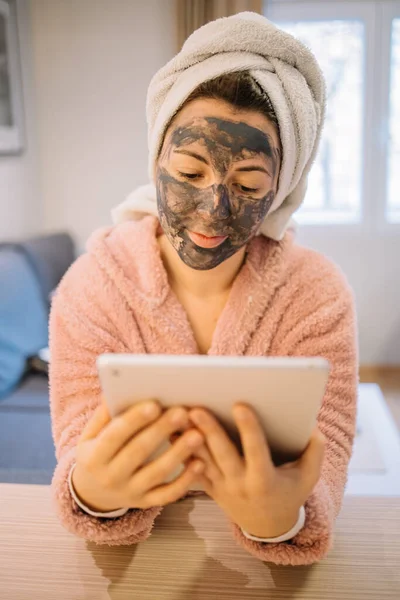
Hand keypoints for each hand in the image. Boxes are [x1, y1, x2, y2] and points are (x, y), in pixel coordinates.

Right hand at [72, 400, 204, 512]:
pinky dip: (185, 481)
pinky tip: (200, 463)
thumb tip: (114, 390)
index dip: (134, 420)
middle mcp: (110, 477)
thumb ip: (103, 415)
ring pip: (157, 473)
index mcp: (94, 457)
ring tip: (197, 434)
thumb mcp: (90, 436)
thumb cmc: (96, 454)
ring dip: (179, 453)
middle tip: (181, 412)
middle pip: (138, 452)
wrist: (92, 495)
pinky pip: (167, 494)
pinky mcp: (146, 503)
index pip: (114, 436)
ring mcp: (130, 492)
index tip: (154, 404)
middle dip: (161, 430)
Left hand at [188, 404, 325, 538]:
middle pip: (222, 455)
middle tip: (196, 408)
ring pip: (202, 461)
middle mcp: (240, 485)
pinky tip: (169, 432)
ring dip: (188, 439)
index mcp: (265, 481)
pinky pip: (190, 470)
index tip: (240, 404)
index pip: (257, 452)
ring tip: (177, 415)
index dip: (249, 429)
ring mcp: (221, 488)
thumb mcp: (308, 478)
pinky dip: (180, 452)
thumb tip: (313, 427)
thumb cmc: (289, 493)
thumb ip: (314, 452)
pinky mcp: (208, 487)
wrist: (267, 525)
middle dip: (209, 430)